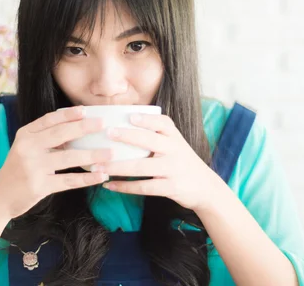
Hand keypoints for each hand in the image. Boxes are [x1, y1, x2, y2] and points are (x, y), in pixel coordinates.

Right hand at [0, 106, 112, 218]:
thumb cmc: (17, 169)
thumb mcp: (25, 148)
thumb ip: (44, 138)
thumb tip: (76, 127)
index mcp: (25, 135)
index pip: (49, 119)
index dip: (69, 114)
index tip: (86, 110)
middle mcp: (28, 148)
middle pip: (61, 134)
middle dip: (84, 128)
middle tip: (104, 125)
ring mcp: (33, 167)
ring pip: (69, 158)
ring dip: (93, 155)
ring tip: (111, 153)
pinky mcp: (40, 186)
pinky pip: (69, 180)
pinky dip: (87, 178)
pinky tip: (101, 175)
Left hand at [97, 113, 218, 211]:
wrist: (205, 187)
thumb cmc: (181, 161)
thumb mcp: (175, 144)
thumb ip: (156, 134)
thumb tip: (123, 121)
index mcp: (174, 136)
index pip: (161, 123)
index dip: (146, 119)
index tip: (129, 116)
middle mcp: (174, 150)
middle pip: (149, 141)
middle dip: (127, 136)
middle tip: (107, 133)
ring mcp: (172, 169)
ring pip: (141, 167)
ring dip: (116, 166)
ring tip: (97, 165)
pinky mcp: (170, 187)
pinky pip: (143, 187)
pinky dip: (124, 186)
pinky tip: (109, 185)